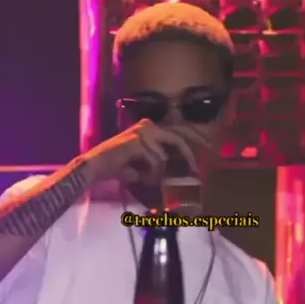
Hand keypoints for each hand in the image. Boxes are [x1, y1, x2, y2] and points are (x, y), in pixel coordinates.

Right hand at [83, 119, 209, 182]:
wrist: (96, 166)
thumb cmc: (119, 165)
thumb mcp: (146, 162)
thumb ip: (162, 161)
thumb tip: (181, 168)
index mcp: (151, 127)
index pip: (178, 129)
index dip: (194, 136)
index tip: (208, 145)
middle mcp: (149, 125)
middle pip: (178, 136)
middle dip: (189, 152)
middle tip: (198, 167)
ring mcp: (143, 132)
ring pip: (163, 157)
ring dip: (156, 172)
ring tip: (146, 177)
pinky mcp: (137, 141)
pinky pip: (153, 162)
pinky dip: (147, 172)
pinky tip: (136, 173)